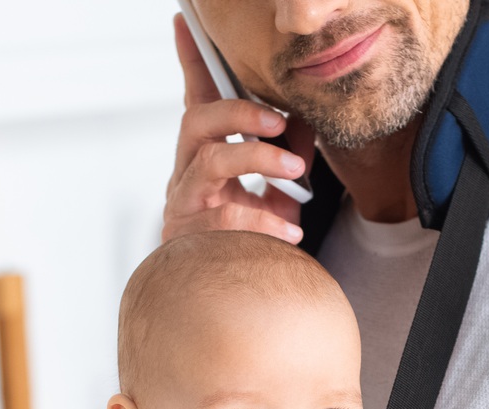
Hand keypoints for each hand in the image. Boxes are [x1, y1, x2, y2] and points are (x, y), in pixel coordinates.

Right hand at [163, 15, 313, 244]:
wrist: (227, 301)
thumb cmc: (250, 241)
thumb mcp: (279, 193)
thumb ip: (289, 156)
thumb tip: (303, 126)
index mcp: (203, 156)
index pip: (198, 100)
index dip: (191, 61)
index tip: (185, 21)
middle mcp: (186, 174)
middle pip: (198, 120)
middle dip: (240, 113)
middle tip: (278, 121)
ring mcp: (186, 204)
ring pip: (211, 162)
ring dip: (258, 158)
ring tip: (295, 172)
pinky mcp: (193, 237)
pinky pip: (230, 216)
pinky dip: (267, 222)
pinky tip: (290, 235)